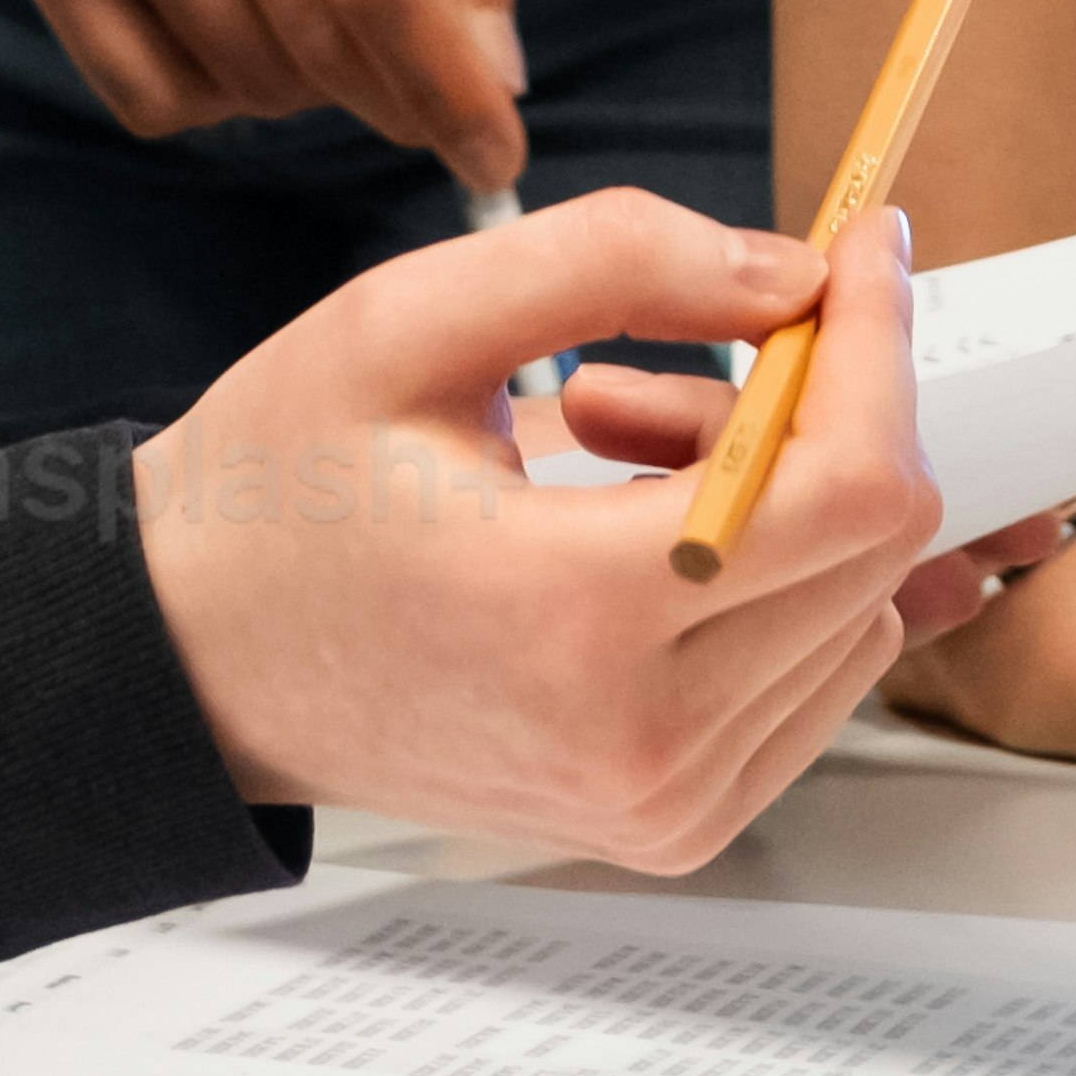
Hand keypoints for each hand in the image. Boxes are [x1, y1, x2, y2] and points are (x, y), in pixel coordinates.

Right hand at [1, 0, 522, 181]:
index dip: (448, 94)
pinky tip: (235, 19)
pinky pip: (147, 96)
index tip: (493, 160)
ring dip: (306, 88)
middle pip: (315, 43)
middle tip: (414, 74)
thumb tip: (493, 83)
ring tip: (313, 4)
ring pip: (240, 81)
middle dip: (392, 96)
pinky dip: (214, 95)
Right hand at [132, 196, 976, 870]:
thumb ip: (614, 260)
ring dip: (777, 497)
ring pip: (856, 608)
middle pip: (873, 549)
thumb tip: (794, 272)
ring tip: (612, 452)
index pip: (847, 493)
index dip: (878, 350)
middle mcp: (645, 741)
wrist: (198, 661)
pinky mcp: (675, 823)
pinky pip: (812, 676)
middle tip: (647, 368)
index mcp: (577, 619)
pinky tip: (637, 533)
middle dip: (805, 413)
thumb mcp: (407, 320)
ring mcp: (668, 803)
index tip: (858, 251)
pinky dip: (763, 578)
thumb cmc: (279, 494)